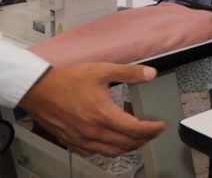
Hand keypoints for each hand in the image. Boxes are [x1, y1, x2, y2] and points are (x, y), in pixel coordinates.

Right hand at [19, 63, 166, 155]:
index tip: (160, 126)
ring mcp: (81, 139)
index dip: (152, 129)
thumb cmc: (67, 80)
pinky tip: (111, 140)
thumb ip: (129, 73)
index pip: (135, 130)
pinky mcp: (71, 142)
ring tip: (136, 136)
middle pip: (126, 144)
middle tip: (152, 131)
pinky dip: (108, 150)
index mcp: (103, 115)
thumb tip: (150, 74)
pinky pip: (94, 153)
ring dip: (128, 146)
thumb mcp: (102, 70)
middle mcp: (93, 131)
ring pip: (111, 152)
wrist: (38, 90)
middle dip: (144, 139)